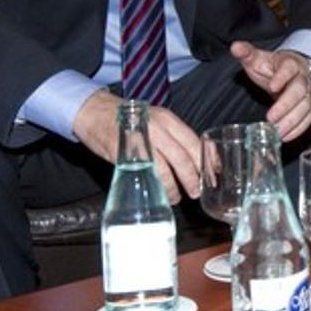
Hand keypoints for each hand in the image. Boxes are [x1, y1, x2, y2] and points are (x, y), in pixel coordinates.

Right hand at [72, 89, 202, 203]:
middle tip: (196, 191)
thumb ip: (174, 137)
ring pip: (163, 168)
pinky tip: (159, 193)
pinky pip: (144, 173)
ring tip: (177, 197)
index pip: (194, 142)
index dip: (206, 160)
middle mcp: (156, 128)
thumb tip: (195, 159)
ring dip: (173, 187)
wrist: (95, 112)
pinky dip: (155, 185)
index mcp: (168, 120)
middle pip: (181, 157)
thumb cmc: (129, 119)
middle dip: (192, 178)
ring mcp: (140, 141)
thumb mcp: (157, 120)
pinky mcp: (123, 154)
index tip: (214, 173)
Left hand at [231, 41, 310, 141]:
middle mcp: (303, 79)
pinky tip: (286, 137)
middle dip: (286, 105)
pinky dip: (299, 129)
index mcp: (290, 64)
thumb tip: (235, 46)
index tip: (272, 86)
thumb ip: (247, 53)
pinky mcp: (310, 108)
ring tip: (277, 133)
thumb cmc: (273, 67)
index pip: (289, 69)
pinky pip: (308, 119)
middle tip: (271, 118)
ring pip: (306, 107)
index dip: (283, 77)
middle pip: (299, 91)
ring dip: (292, 121)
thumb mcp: (258, 58)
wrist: (292, 72)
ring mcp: (308, 94)